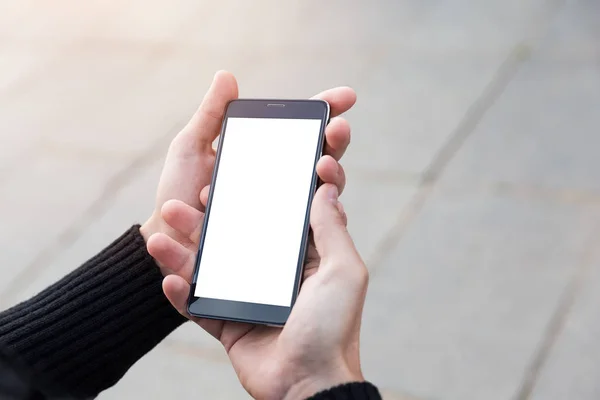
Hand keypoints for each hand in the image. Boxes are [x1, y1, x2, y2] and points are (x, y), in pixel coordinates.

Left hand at [140, 70, 355, 275]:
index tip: (347, 97)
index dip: (327, 112)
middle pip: (323, 162)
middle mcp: (280, 184)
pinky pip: (308, 232)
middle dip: (338, 143)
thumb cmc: (179, 190)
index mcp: (265, 158)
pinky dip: (320, 215)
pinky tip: (319, 193)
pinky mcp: (277, 242)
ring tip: (324, 164)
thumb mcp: (191, 148)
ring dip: (334, 176)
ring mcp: (282, 214)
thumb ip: (211, 116)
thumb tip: (227, 76)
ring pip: (326, 197)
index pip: (304, 132)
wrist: (168, 235)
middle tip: (339, 129)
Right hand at [149, 183, 367, 399]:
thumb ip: (332, 229)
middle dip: (211, 216)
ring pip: (210, 266)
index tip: (253, 169)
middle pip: (236, 236)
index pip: (280, 216)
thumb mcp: (343, 271)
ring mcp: (248, 298)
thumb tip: (326, 188)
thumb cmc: (334, 328)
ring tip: (159, 234)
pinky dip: (182, 294)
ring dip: (184, 250)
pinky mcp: (229, 323)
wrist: (310, 385)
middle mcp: (273, 273)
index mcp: (304, 257)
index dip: (266, 191)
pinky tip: (168, 279)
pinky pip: (200, 305)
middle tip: (195, 196)